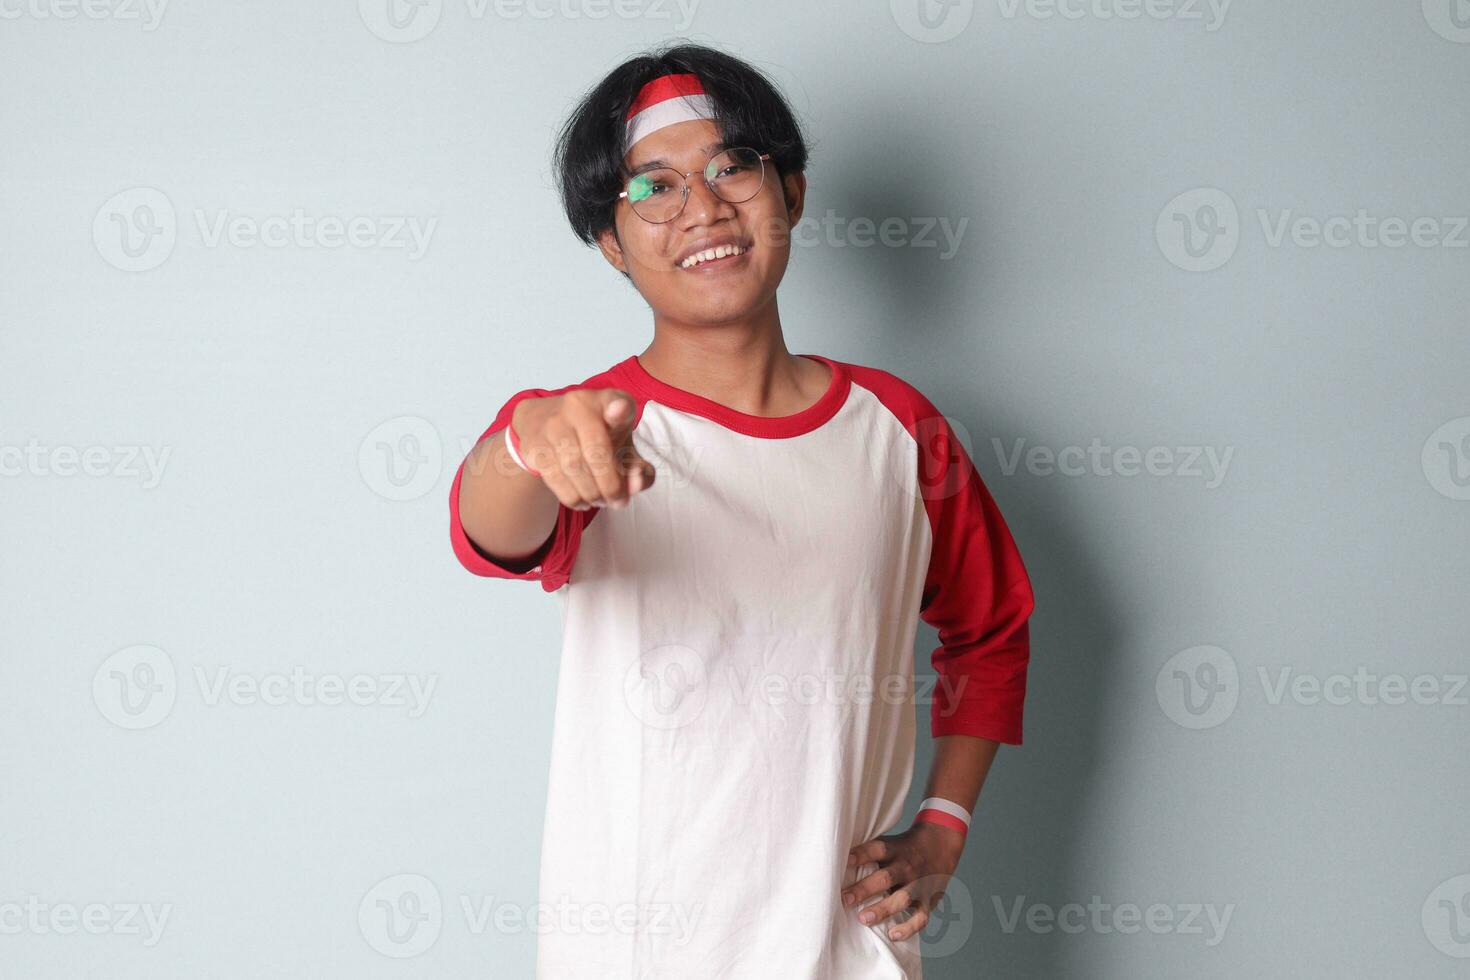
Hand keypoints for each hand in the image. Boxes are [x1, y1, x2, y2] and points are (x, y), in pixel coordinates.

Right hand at [510, 389, 654, 510]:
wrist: (542, 419)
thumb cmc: (594, 435)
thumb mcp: (622, 444)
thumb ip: (638, 468)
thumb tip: (636, 486)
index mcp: (606, 401)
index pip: (615, 401)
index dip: (618, 408)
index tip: (620, 411)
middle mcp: (577, 405)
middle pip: (596, 451)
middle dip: (610, 485)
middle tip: (618, 501)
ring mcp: (552, 423)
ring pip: (574, 467)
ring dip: (592, 494)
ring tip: (600, 502)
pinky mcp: (534, 443)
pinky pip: (554, 477)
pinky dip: (572, 496)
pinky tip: (582, 501)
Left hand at [842, 822, 965, 940]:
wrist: (941, 844)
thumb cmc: (904, 847)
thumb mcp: (890, 842)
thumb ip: (869, 852)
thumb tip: (835, 860)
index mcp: (895, 849)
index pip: (876, 849)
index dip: (860, 855)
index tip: (843, 862)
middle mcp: (907, 866)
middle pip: (885, 877)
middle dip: (864, 889)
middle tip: (844, 898)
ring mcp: (919, 884)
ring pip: (902, 898)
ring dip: (883, 909)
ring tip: (863, 918)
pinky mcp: (929, 900)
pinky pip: (921, 917)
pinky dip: (908, 928)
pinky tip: (893, 935)